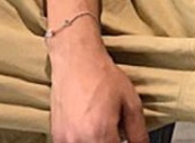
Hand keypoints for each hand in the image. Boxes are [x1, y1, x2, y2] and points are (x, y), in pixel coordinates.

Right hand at [47, 20, 148, 142]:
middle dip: (109, 142)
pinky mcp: (56, 137)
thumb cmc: (102, 77)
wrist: (76, 60)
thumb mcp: (130, 101)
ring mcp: (65, 140)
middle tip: (115, 133)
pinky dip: (83, 140)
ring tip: (101, 128)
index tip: (123, 139)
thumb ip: (138, 131)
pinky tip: (89, 129)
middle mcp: (79, 141)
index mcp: (100, 134)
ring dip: (97, 141)